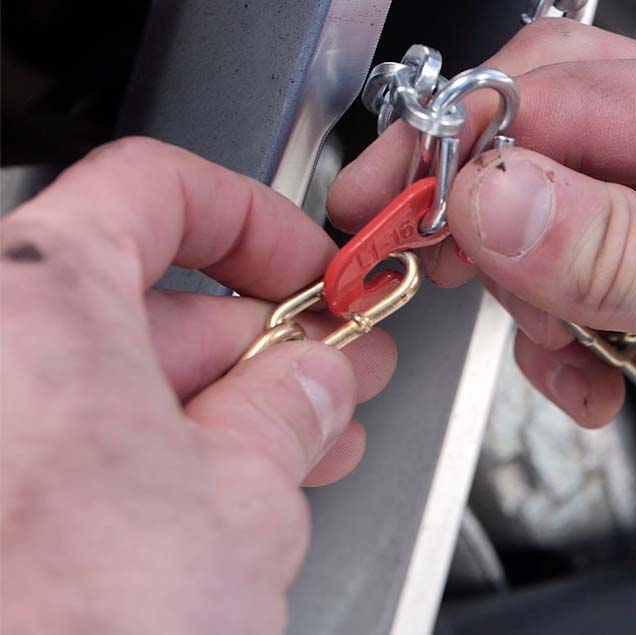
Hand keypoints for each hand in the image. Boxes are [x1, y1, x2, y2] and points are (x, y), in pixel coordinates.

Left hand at [0, 138, 396, 632]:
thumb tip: (313, 379)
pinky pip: (74, 444)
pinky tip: (233, 493)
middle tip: (336, 371)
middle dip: (258, 339)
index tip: (311, 272)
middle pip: (139, 296)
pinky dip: (156, 456)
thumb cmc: (80, 627)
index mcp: (35, 303)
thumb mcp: (243, 495)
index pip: (154, 187)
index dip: (255, 219)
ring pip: (112, 379)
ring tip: (308, 441)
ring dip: (221, 406)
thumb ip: (290, 406)